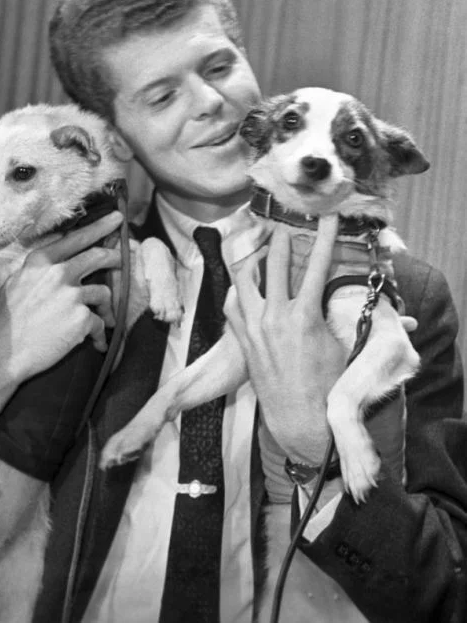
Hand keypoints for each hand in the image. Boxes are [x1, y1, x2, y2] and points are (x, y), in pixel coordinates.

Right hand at [0, 210, 122, 389]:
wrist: (1, 352)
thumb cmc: (8, 320)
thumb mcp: (20, 281)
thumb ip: (43, 268)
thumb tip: (64, 260)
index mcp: (42, 260)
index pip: (77, 237)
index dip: (101, 227)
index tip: (118, 219)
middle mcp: (58, 272)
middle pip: (98, 257)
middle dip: (116, 258)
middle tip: (124, 261)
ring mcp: (71, 294)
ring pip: (103, 293)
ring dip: (106, 308)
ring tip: (103, 321)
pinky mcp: (81, 318)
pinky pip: (100, 323)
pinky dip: (100, 334)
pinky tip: (96, 343)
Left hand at [224, 215, 344, 463]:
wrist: (299, 419)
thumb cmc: (326, 387)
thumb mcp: (344, 350)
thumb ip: (358, 324)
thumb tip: (404, 319)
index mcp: (304, 317)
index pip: (317, 265)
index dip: (325, 237)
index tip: (328, 217)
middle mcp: (274, 316)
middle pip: (274, 262)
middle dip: (281, 239)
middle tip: (285, 226)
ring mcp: (253, 327)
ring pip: (244, 278)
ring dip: (253, 259)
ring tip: (260, 249)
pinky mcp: (242, 338)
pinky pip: (232, 303)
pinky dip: (238, 289)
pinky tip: (246, 284)